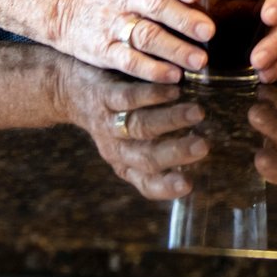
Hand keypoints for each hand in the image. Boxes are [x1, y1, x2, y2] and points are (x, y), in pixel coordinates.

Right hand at [49, 0, 212, 83]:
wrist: (67, 11)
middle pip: (155, 5)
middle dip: (184, 19)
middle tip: (209, 31)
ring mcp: (111, 24)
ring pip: (145, 35)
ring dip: (174, 49)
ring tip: (199, 60)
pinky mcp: (103, 51)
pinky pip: (129, 61)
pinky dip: (152, 69)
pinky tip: (173, 75)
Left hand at [59, 64, 208, 200]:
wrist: (69, 89)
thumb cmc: (114, 115)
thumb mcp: (131, 139)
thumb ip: (162, 145)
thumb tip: (207, 148)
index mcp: (128, 164)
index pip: (148, 184)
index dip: (167, 187)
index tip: (189, 185)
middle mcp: (118, 148)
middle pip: (148, 156)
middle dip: (177, 152)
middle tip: (203, 146)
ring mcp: (109, 122)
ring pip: (140, 126)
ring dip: (171, 120)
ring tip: (197, 113)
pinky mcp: (103, 96)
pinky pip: (127, 97)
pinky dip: (151, 95)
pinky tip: (173, 89)